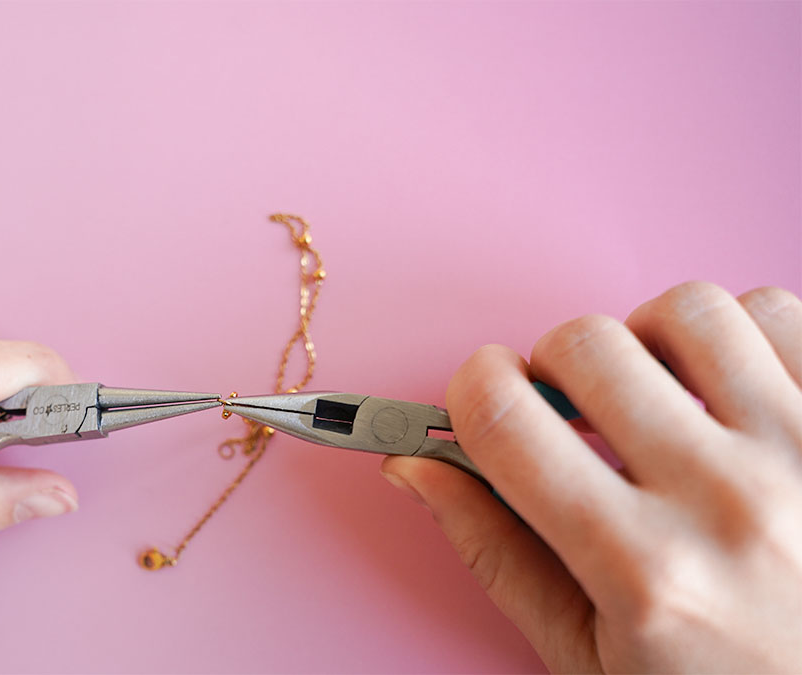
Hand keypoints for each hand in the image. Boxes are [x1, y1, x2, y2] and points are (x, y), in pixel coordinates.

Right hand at [381, 282, 801, 671]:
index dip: (471, 388)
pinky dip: (740, 336)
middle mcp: (728, 502)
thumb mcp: (593, 658)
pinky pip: (779, 311)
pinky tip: (730, 391)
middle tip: (574, 413)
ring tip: (662, 397)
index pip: (503, 416)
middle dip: (554, 368)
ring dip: (649, 342)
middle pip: (585, 344)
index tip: (484, 395)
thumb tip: (418, 467)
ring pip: (686, 311)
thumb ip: (497, 554)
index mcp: (643, 570)